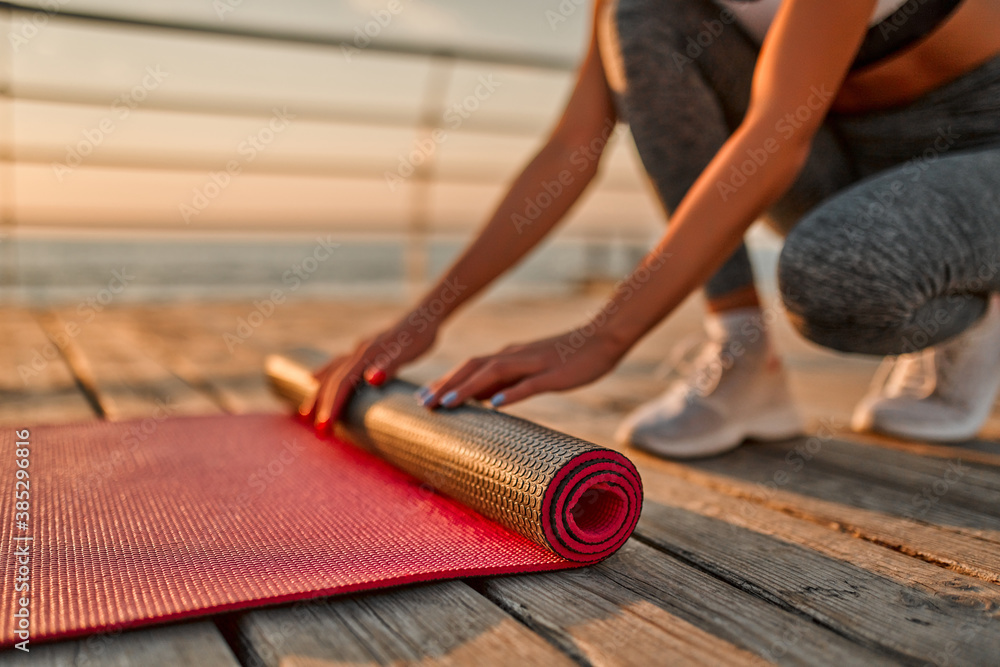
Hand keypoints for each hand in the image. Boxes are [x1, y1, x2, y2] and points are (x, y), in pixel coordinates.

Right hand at [302, 315, 437, 430]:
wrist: (425, 315)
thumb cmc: (420, 335)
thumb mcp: (410, 350)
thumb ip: (391, 364)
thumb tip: (372, 379)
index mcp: (367, 354)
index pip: (343, 384)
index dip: (332, 407)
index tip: (324, 429)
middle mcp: (358, 351)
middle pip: (333, 380)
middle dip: (322, 406)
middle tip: (318, 433)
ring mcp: (359, 350)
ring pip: (332, 373)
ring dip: (319, 393)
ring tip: (304, 413)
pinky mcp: (364, 350)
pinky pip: (338, 365)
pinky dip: (325, 374)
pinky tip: (315, 378)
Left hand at [420, 326, 625, 409]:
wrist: (603, 338)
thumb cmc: (568, 358)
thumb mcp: (531, 370)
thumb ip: (508, 382)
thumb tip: (483, 399)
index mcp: (509, 356)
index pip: (469, 368)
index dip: (444, 381)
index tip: (421, 398)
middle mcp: (516, 356)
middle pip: (474, 368)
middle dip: (446, 385)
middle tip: (422, 403)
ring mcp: (535, 364)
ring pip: (495, 373)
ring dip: (468, 388)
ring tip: (447, 403)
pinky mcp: (555, 374)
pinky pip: (531, 384)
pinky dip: (512, 392)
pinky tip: (497, 403)